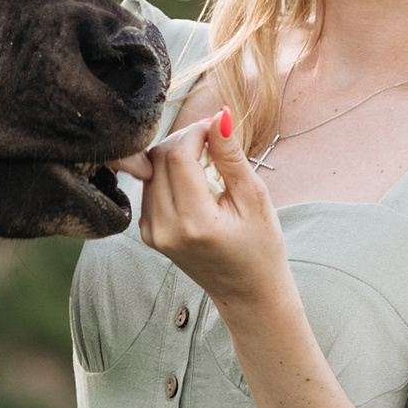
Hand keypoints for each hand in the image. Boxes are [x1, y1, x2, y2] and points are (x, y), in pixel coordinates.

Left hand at [132, 108, 292, 310]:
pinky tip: (195, 181)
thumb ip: (231, 157)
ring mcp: (151, 233)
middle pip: (159, 158)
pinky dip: (169, 173)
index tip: (217, 128)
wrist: (246, 292)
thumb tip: (218, 115)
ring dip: (177, 154)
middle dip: (185, 139)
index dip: (196, 132)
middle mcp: (164, 229)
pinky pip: (150, 186)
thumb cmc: (260, 246)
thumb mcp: (255, 199)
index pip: (178, 156)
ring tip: (208, 162)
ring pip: (151, 168)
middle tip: (213, 140)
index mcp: (194, 223)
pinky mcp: (148, 232)